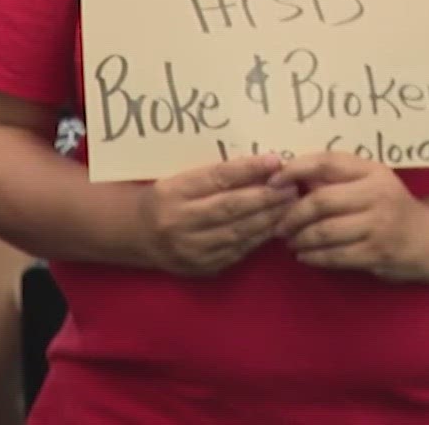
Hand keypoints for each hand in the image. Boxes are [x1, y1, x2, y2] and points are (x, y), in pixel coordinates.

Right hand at [134, 154, 296, 277]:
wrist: (137, 234)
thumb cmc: (165, 198)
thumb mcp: (181, 179)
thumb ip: (216, 175)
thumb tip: (261, 166)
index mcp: (172, 192)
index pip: (216, 178)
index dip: (248, 169)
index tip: (274, 161)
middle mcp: (179, 222)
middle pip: (230, 207)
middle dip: (266, 196)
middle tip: (291, 186)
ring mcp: (191, 248)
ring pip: (238, 232)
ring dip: (268, 218)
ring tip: (289, 204)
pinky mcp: (202, 267)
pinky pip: (237, 251)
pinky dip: (259, 238)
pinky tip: (274, 226)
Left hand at [269, 151, 428, 282]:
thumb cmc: (388, 206)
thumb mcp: (368, 181)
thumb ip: (333, 176)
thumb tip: (284, 175)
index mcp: (372, 171)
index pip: (326, 162)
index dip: (294, 169)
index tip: (272, 181)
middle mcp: (377, 194)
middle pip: (320, 201)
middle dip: (292, 214)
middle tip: (278, 224)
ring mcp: (379, 225)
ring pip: (324, 231)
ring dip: (299, 239)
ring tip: (289, 241)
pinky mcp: (378, 253)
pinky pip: (335, 256)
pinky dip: (314, 257)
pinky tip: (304, 256)